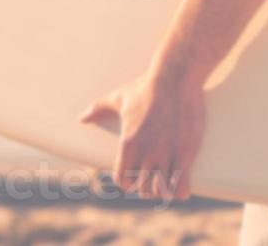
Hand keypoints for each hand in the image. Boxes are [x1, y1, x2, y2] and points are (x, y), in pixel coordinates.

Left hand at [79, 70, 204, 201]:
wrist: (176, 77)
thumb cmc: (146, 87)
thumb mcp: (119, 98)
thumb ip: (98, 109)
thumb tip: (82, 118)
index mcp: (128, 144)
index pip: (122, 180)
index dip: (127, 181)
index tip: (133, 176)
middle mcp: (146, 154)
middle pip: (143, 189)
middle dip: (147, 186)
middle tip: (152, 178)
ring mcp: (166, 155)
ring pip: (161, 190)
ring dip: (163, 189)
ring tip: (167, 182)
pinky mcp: (185, 153)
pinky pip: (181, 186)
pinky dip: (181, 191)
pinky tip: (182, 185)